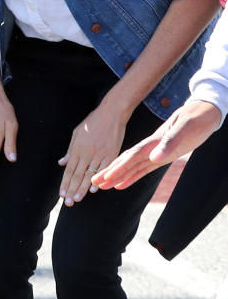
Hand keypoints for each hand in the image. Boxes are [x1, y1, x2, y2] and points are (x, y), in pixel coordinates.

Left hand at [57, 99, 127, 205]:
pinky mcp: (111, 153)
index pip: (69, 170)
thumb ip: (70, 150)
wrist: (111, 114)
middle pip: (77, 175)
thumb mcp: (76, 134)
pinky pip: (103, 169)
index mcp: (77, 148)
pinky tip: (93, 189)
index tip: (61, 194)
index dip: (65, 183)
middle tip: (68, 202)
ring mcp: (99, 154)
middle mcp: (86, 153)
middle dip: (72, 189)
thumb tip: (61, 163)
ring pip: (89, 174)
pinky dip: (98, 179)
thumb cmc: (92, 123)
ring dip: (82, 188)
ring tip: (77, 199)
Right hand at [92, 99, 222, 190]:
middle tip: (94, 181)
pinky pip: (142, 170)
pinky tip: (121, 184)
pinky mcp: (161, 158)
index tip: (106, 176)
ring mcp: (155, 153)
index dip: (119, 167)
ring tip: (101, 186)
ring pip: (131, 168)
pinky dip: (131, 177)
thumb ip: (169, 142)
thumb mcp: (185, 127)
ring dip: (116, 177)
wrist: (205, 113)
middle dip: (110, 172)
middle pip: (126, 162)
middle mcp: (151, 148)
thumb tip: (154, 158)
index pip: (132, 156)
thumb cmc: (196, 118)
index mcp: (154, 141)